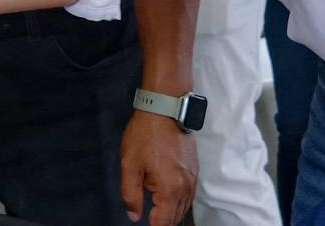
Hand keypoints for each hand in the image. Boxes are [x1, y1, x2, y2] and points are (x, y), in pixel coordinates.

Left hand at [119, 110, 197, 224]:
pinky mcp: (195, 170)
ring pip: (184, 207)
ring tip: (156, 211)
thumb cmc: (145, 134)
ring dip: (171, 213)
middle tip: (149, 217)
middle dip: (162, 221)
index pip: (164, 223)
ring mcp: (193, 179)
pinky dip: (179, 202)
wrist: (165, 109)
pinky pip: (189, 195)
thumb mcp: (129, 164)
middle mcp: (185, 187)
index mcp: (169, 189)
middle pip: (175, 218)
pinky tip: (168, 198)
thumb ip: (130, 194)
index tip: (146, 224)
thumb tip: (134, 215)